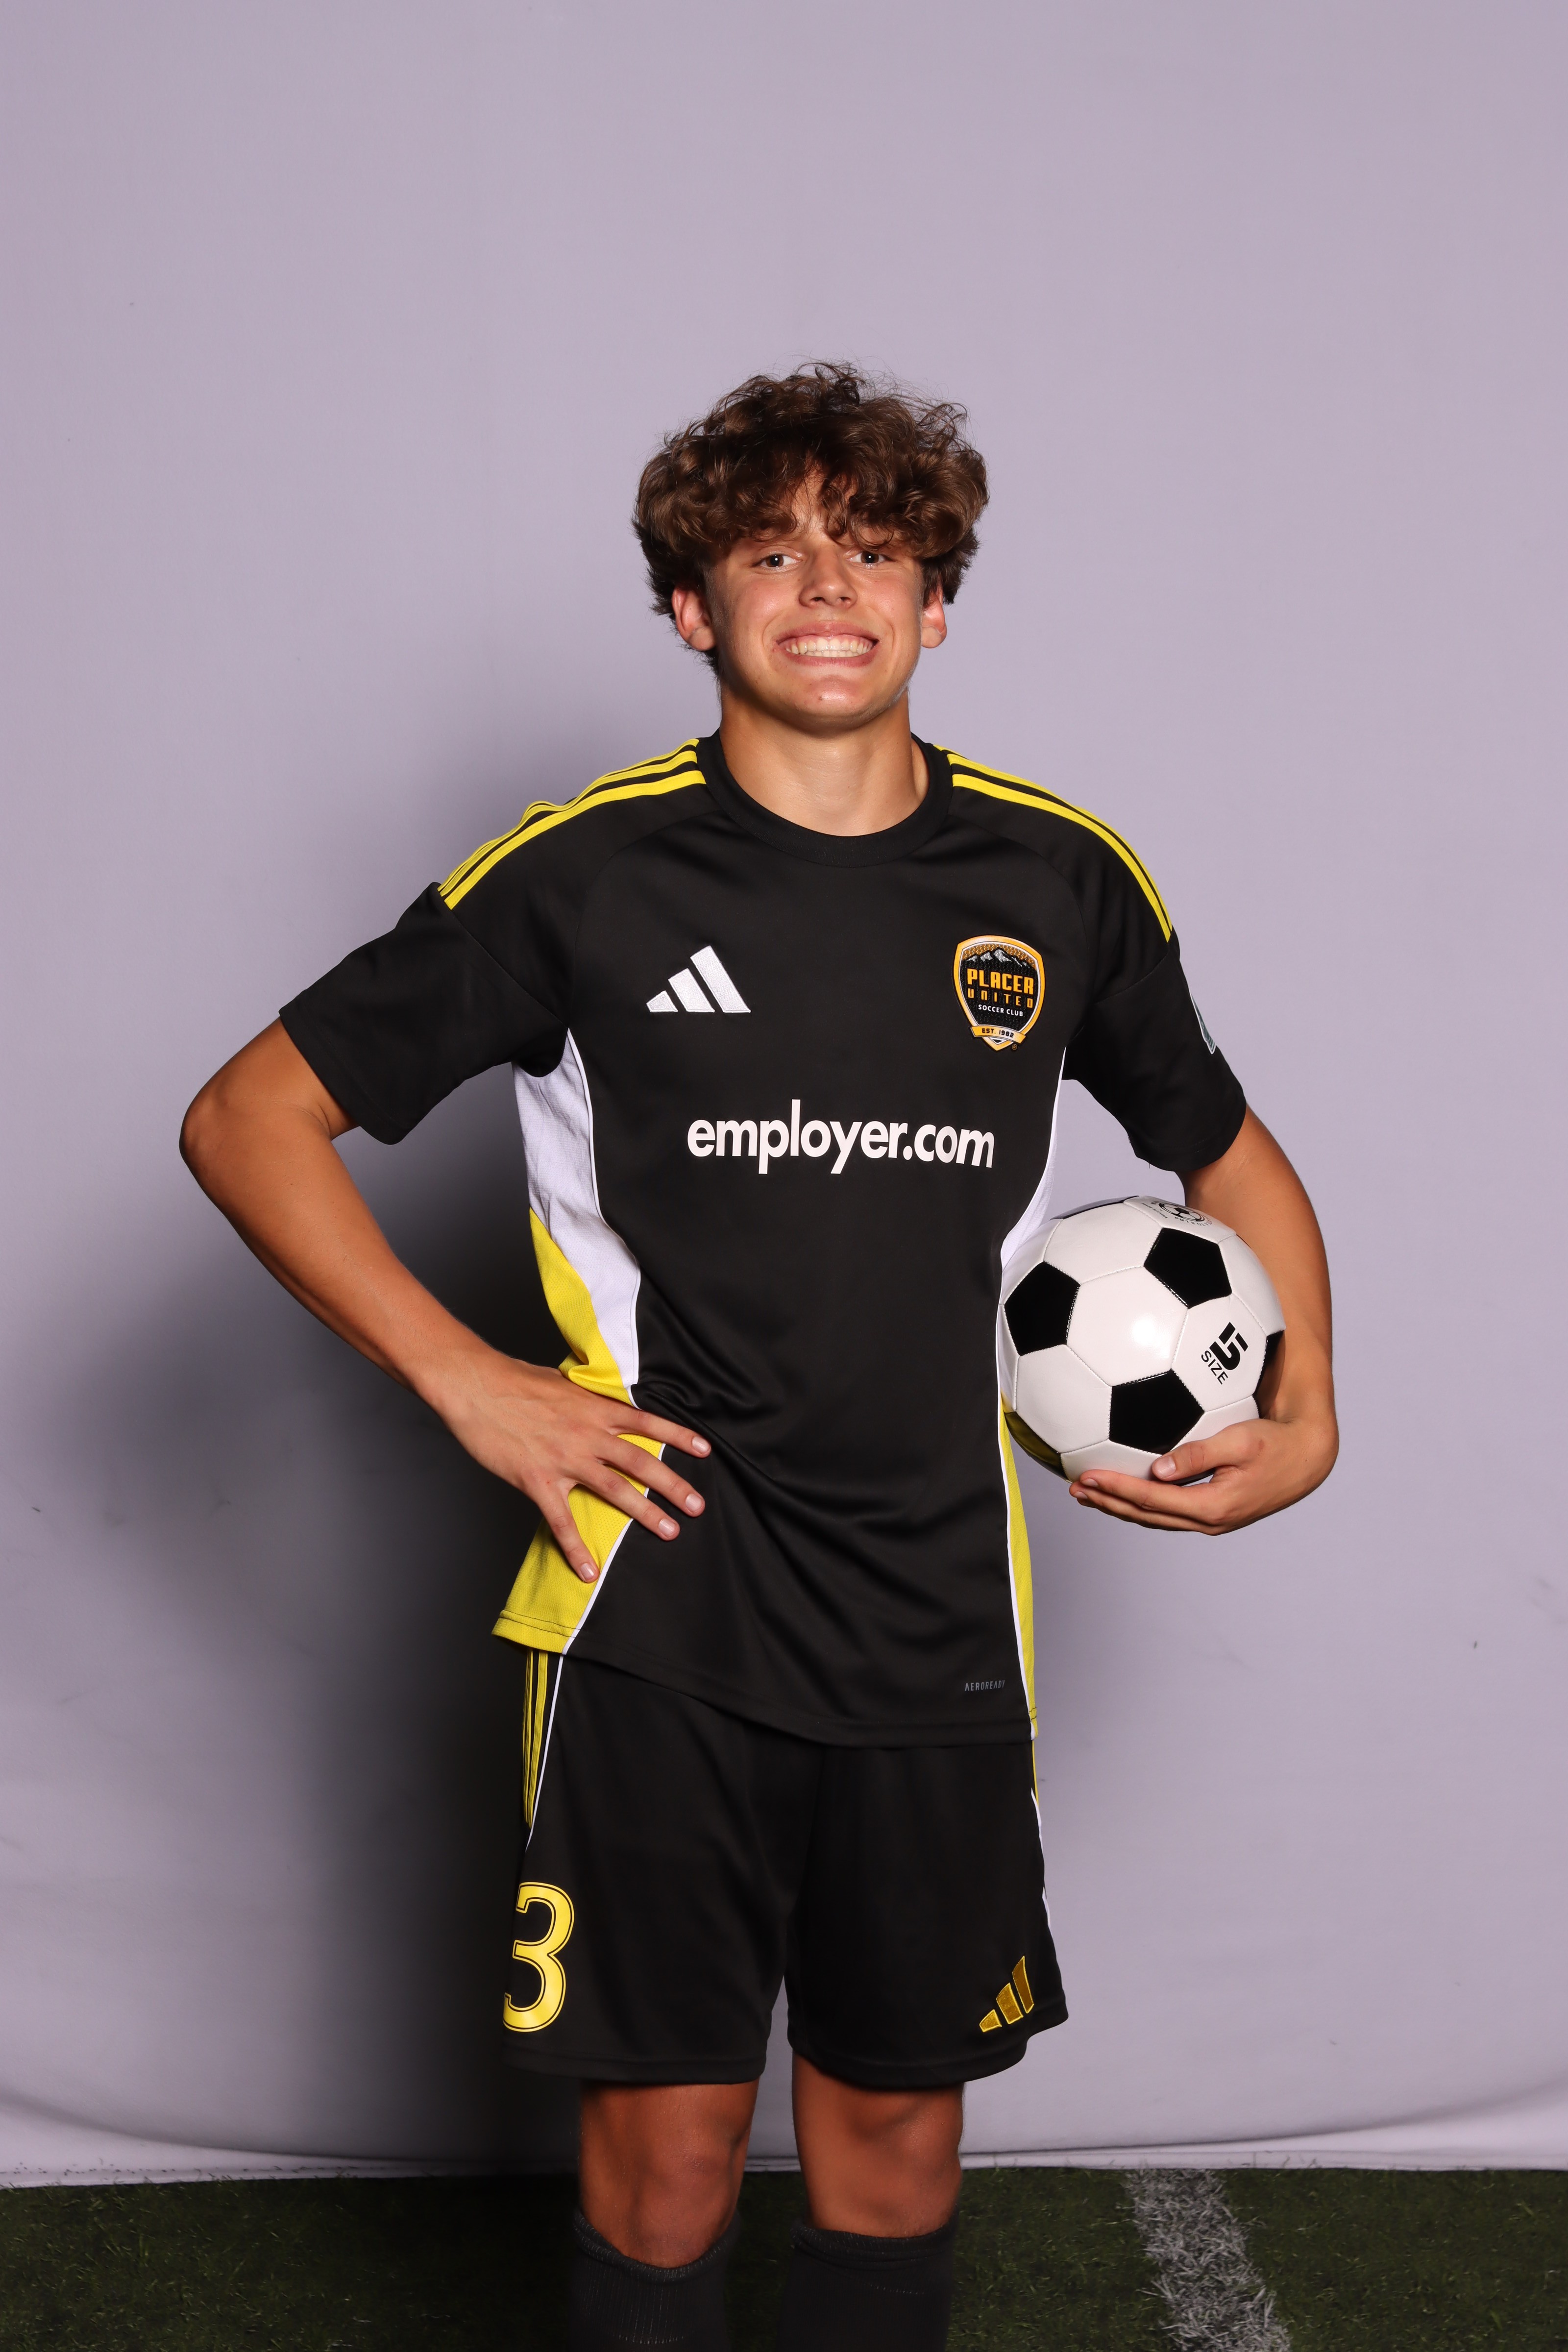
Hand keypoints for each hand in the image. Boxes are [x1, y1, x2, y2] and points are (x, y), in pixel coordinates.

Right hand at [427, 1348, 707, 1581]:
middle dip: (673, 1486)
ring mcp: (564, 1459)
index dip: (678, 1437)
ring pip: (614, 1490)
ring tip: (669, 1532)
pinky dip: (576, 1549)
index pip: (647, 1422)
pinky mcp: (537, 1480)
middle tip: (698, 1506)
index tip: (705, 1451)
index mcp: (594, 1409)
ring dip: (644, 1513)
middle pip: (641, 1462)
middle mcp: (587, 1434)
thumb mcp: (562, 1383)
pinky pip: (561, 1521)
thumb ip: (586, 1399)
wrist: (476, 1386)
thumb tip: (601, 1402)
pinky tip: (589, 1571)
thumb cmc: (515, 1380)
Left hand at [1068, 1406, 1336, 1533]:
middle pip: (1146, 1515)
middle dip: (1108, 1503)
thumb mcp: (1241, 1441)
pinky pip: (1169, 1512)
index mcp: (1212, 1506)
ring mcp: (1211, 1521)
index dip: (1115, 1490)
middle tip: (1075, 1489)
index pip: (1150, 1499)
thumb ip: (1199, 1455)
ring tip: (1090, 1494)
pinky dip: (1142, 1503)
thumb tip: (1158, 1469)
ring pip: (1155, 1517)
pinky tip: (1127, 1490)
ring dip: (1121, 1506)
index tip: (1086, 1478)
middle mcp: (1208, 1520)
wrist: (1308, 1460)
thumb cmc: (1276, 1442)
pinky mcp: (1214, 1512)